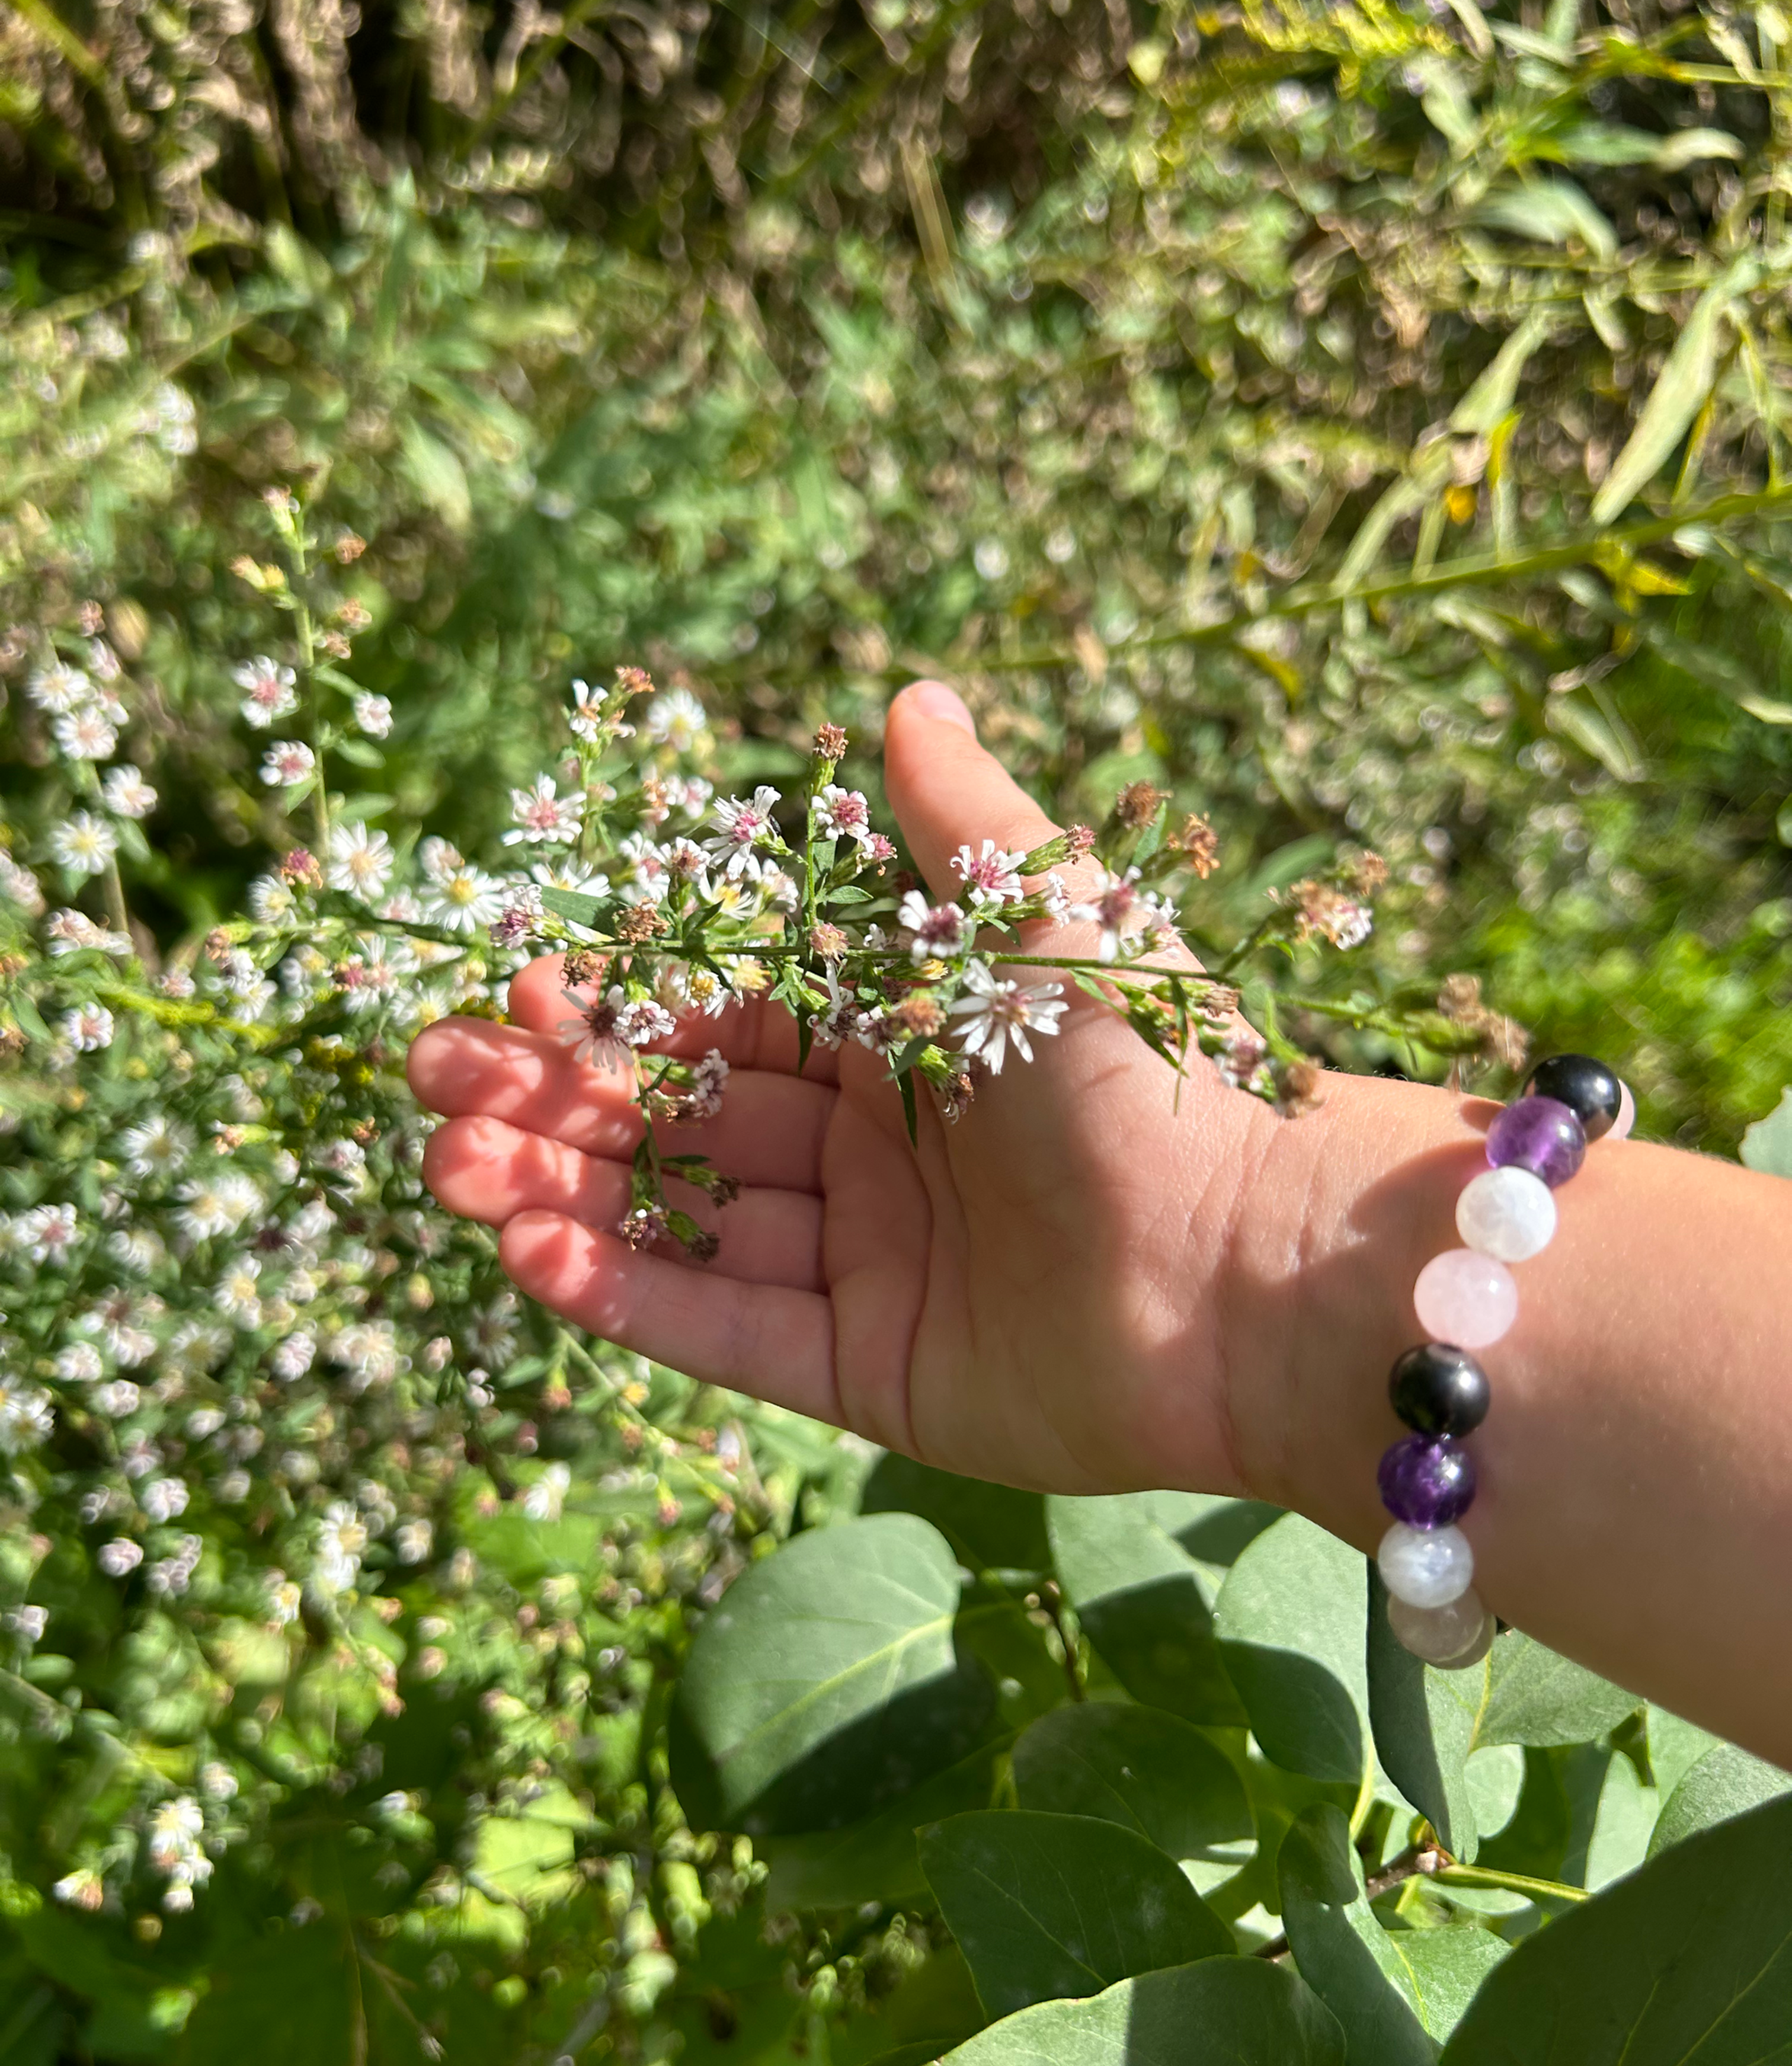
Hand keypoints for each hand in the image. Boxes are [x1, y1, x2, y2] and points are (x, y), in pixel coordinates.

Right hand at [406, 682, 1293, 1496]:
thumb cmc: (1153, 1070)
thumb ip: (956, 823)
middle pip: (681, 1126)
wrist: (1251, 1263)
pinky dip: (629, 1295)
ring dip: (562, 1195)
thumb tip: (906, 692)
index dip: (620, 1011)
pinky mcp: (870, 1373)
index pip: (726, 1024)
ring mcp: (870, 1268)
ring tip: (445, 1167)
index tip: (514, 989)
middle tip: (426, 1086)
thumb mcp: (1040, 919)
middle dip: (555, 1104)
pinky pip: (727, 1328)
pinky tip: (529, 1253)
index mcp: (908, 1045)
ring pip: (683, 1226)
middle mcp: (878, 1157)